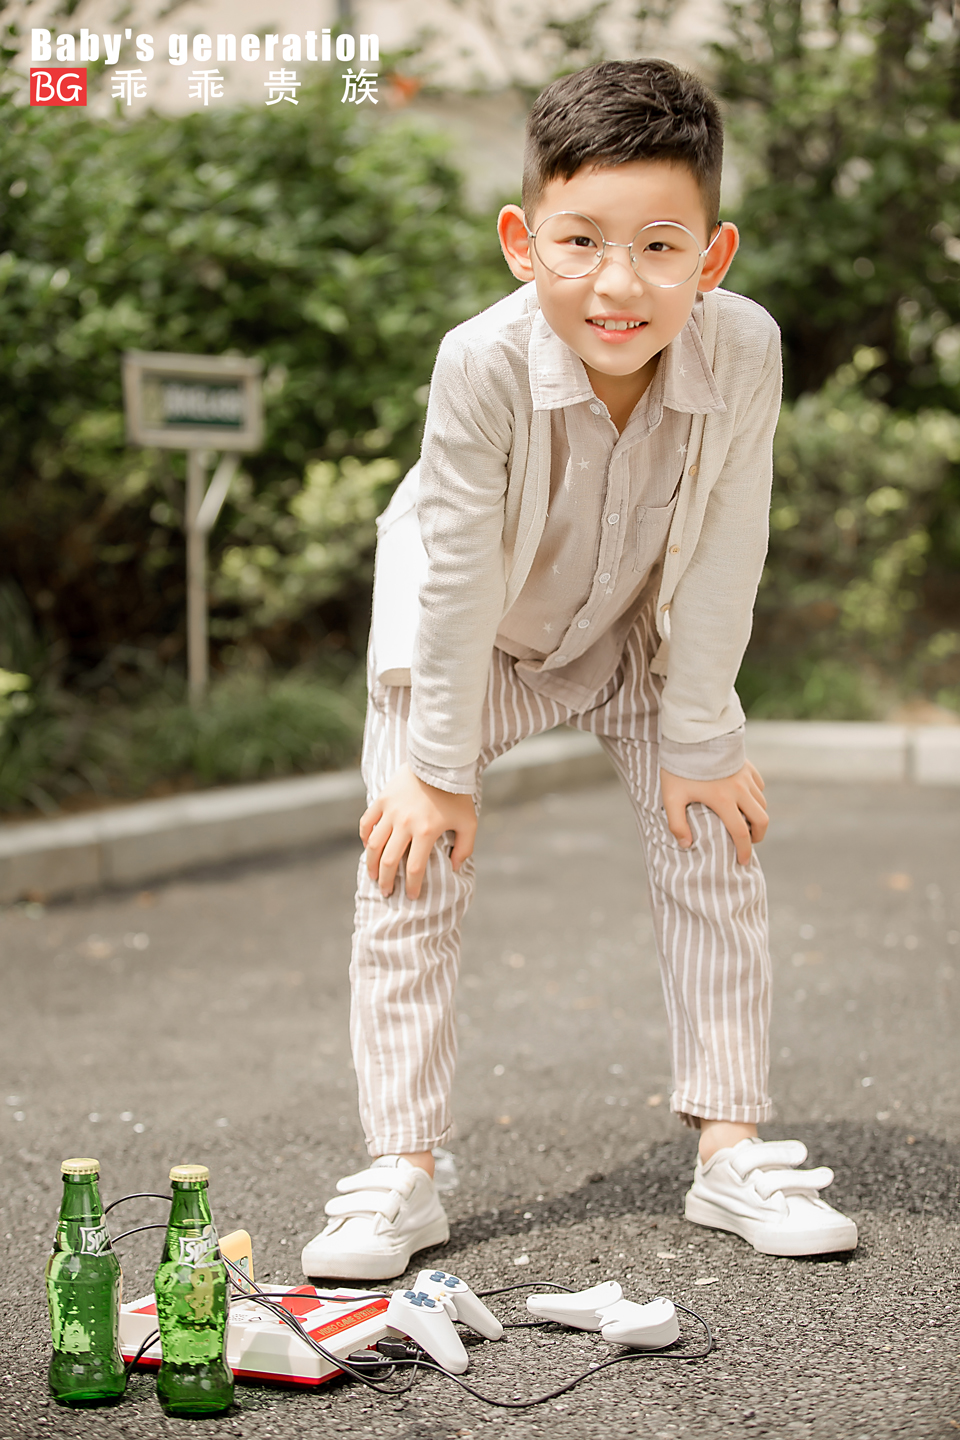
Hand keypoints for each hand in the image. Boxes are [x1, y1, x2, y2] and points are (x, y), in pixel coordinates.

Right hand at [359, 762, 476, 898]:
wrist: (440, 762)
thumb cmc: (457, 794)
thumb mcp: (469, 822)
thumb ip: (465, 848)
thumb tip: (454, 868)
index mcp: (426, 832)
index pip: (415, 869)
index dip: (412, 886)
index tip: (412, 896)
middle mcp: (404, 824)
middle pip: (389, 861)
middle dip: (386, 881)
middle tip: (387, 892)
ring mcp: (390, 811)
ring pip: (373, 844)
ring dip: (371, 863)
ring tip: (373, 875)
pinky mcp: (382, 799)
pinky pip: (367, 822)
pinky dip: (364, 836)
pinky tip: (367, 846)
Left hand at [659, 761, 767, 865]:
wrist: (692, 734)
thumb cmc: (680, 767)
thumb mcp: (672, 796)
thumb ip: (677, 823)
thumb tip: (686, 845)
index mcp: (723, 801)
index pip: (740, 833)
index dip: (744, 851)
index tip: (743, 862)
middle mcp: (740, 790)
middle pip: (761, 820)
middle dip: (759, 835)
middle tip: (750, 842)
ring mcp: (745, 777)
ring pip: (762, 803)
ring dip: (757, 816)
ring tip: (745, 823)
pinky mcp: (746, 765)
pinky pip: (759, 786)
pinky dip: (756, 797)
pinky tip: (745, 799)